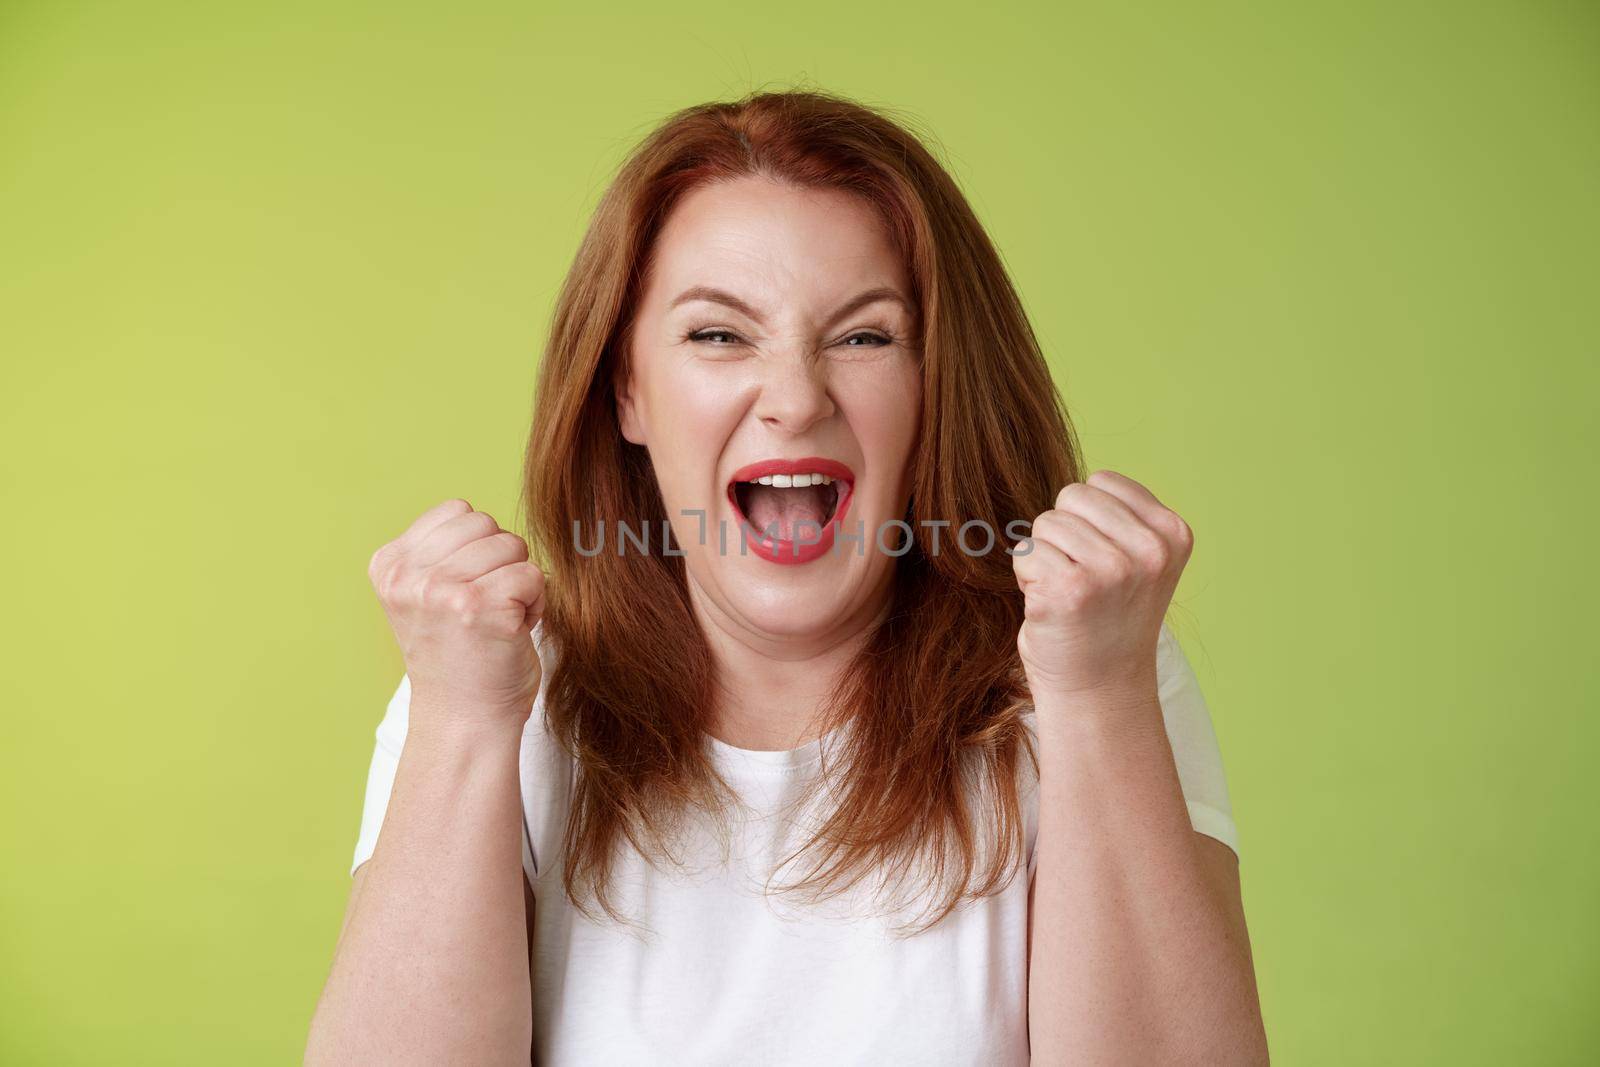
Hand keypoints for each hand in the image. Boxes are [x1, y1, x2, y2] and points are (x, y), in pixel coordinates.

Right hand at [368, 498, 546, 729]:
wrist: (465, 720)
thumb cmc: (458, 656)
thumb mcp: (426, 595)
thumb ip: (442, 551)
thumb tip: (487, 520)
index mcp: (390, 566)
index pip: (457, 511)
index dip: (476, 547)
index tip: (464, 592)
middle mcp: (410, 577)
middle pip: (486, 524)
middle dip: (500, 561)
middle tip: (486, 608)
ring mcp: (443, 591)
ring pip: (512, 546)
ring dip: (519, 582)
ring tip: (498, 620)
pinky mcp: (482, 608)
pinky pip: (533, 575)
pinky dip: (536, 604)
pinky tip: (514, 631)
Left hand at [1012, 470, 1192, 703]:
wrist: (1100, 688)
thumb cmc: (1109, 617)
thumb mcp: (1140, 559)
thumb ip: (1120, 516)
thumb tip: (1078, 482)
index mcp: (1172, 534)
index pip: (1101, 481)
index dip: (1088, 519)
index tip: (1103, 561)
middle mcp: (1149, 551)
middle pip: (1071, 496)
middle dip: (1064, 534)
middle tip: (1083, 582)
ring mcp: (1111, 570)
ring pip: (1045, 524)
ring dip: (1045, 559)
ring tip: (1069, 596)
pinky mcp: (1070, 591)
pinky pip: (1026, 553)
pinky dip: (1028, 580)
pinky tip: (1052, 609)